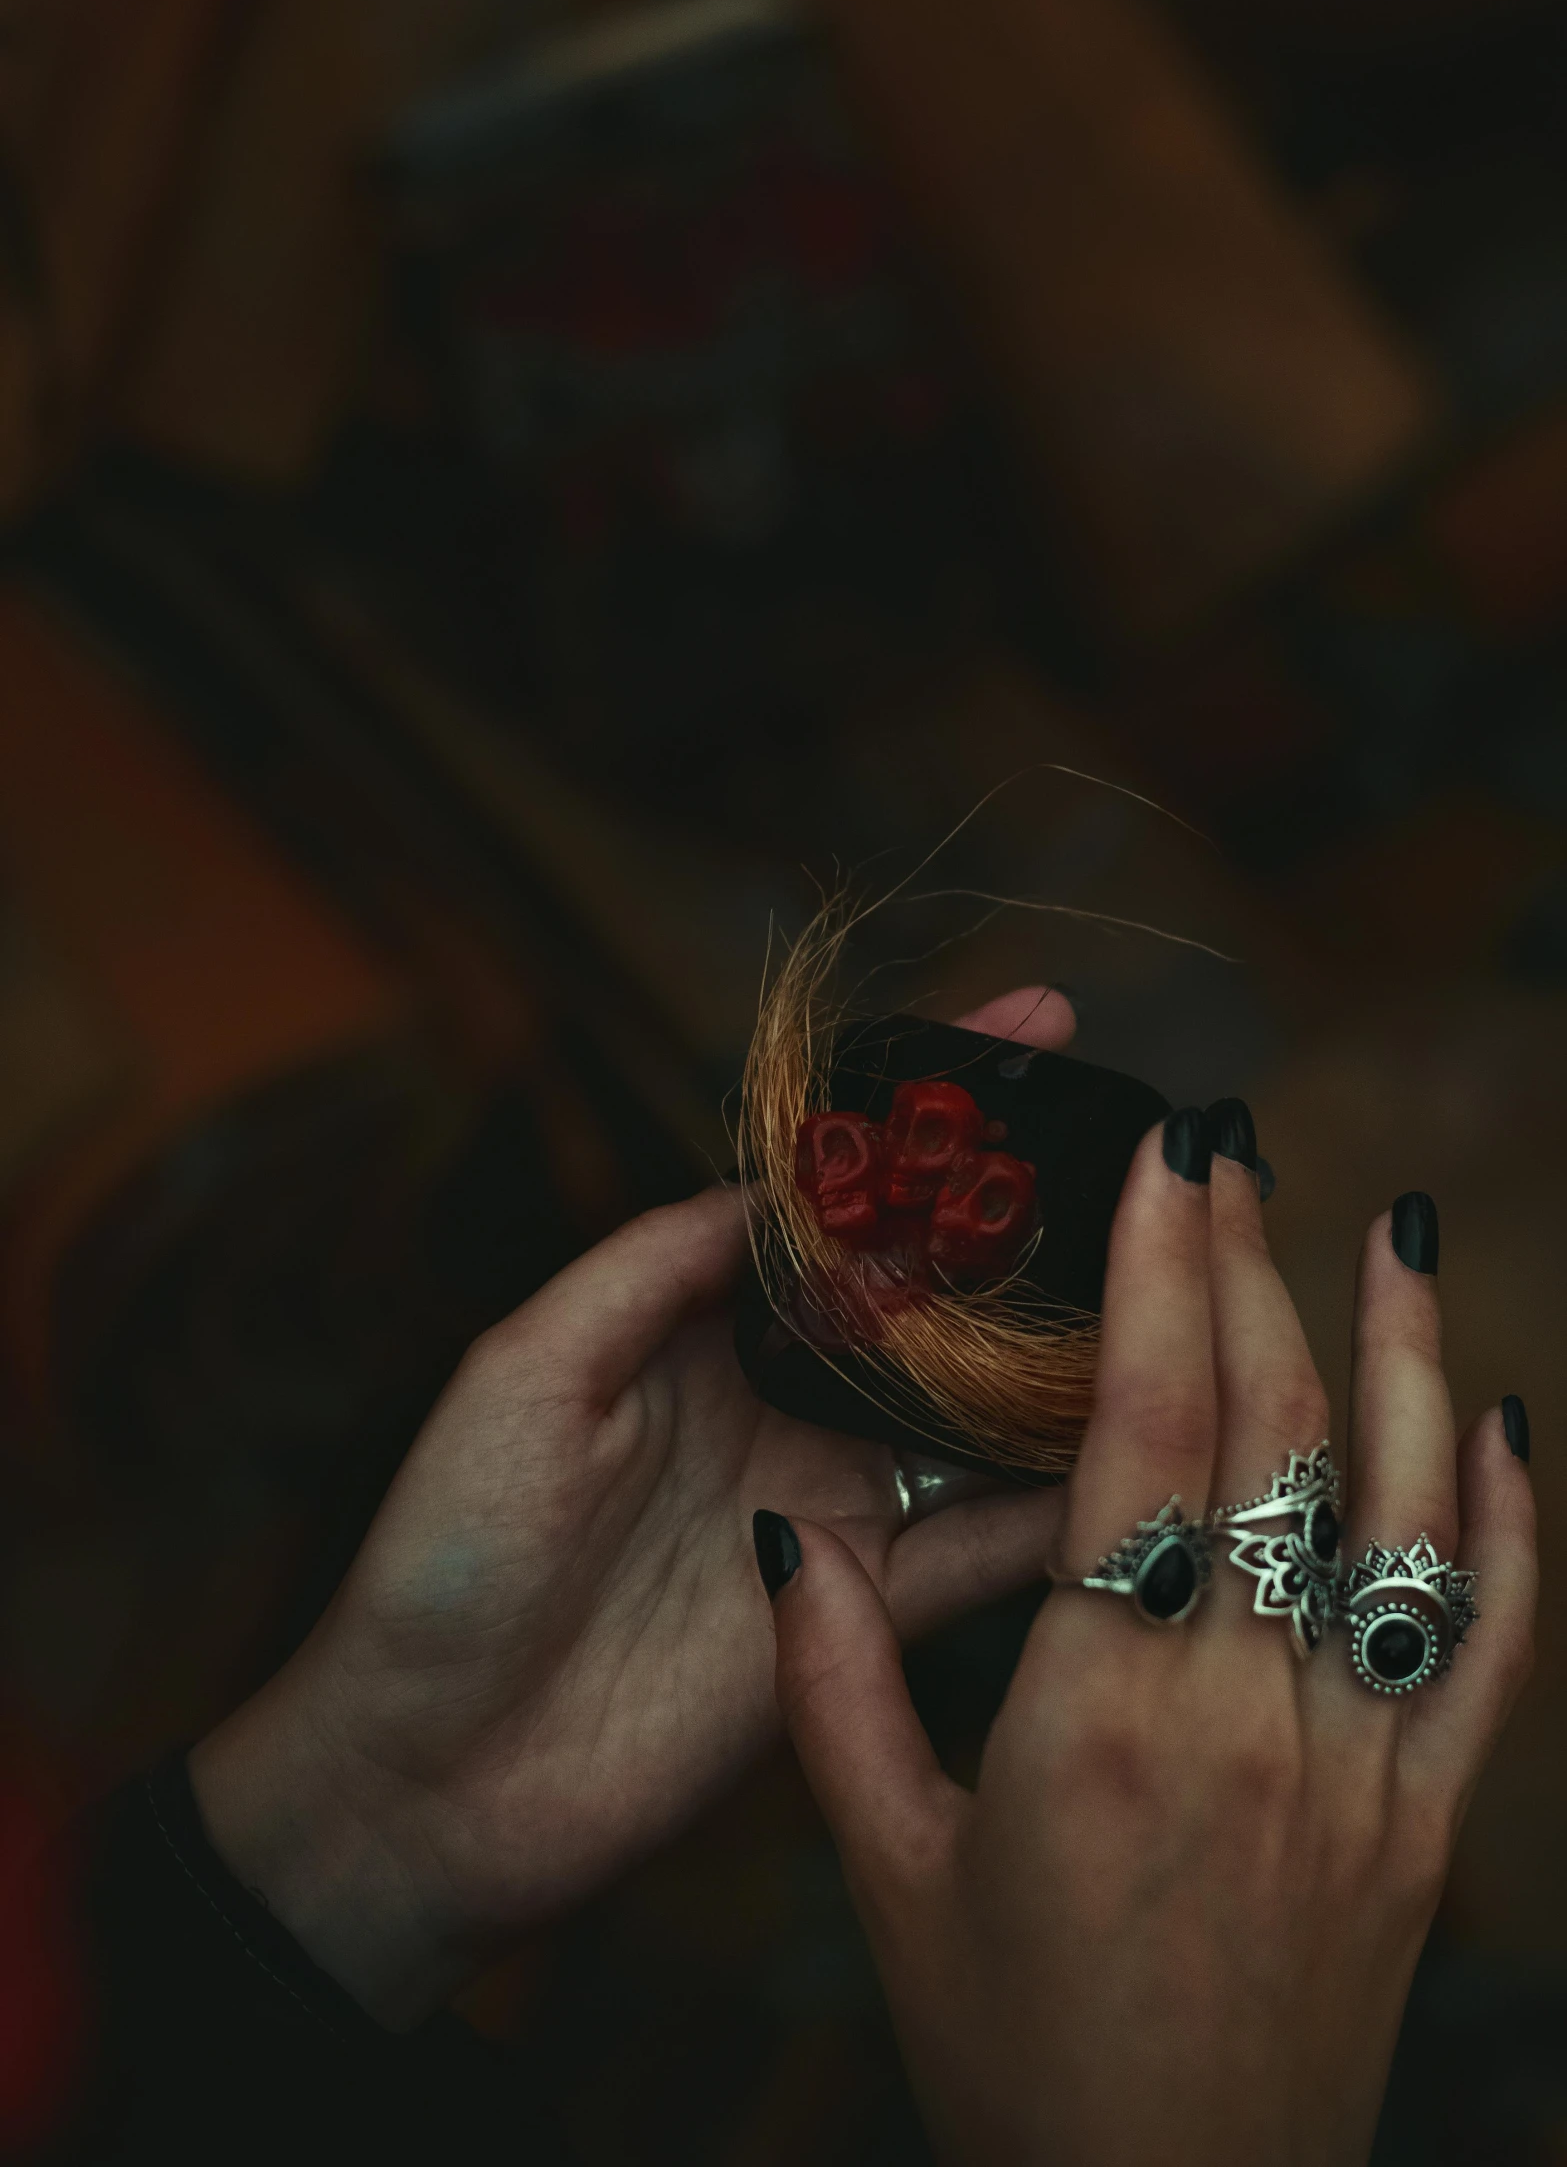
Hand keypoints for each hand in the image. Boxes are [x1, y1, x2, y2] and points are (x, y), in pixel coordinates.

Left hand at [190, 988, 1075, 2025]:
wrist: (429, 1779)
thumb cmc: (447, 1557)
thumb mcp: (525, 1372)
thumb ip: (653, 1266)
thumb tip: (772, 1177)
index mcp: (697, 1323)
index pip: (833, 1193)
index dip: (928, 1111)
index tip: (1035, 1021)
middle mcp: (779, 1399)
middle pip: (931, 1290)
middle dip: (1030, 1214)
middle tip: (1142, 1155)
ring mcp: (828, 1502)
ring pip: (979, 1408)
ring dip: (1068, 1351)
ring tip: (1176, 1279)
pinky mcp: (859, 1612)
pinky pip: (984, 1550)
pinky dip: (1061, 1505)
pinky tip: (1142, 1449)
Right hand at [762, 1116, 1535, 2164]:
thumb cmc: (1019, 2057)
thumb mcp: (888, 1876)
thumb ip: (830, 1691)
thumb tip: (788, 1538)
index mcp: (1100, 1713)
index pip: (1147, 1433)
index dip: (1160, 1272)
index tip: (1162, 1157)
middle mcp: (1248, 1713)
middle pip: (1275, 1433)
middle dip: (1254, 1265)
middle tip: (1237, 1148)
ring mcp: (1361, 1763)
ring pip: (1404, 1510)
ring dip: (1406, 1352)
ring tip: (1397, 1226)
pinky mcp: (1427, 1819)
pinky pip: (1491, 1642)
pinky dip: (1504, 1521)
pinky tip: (1498, 1421)